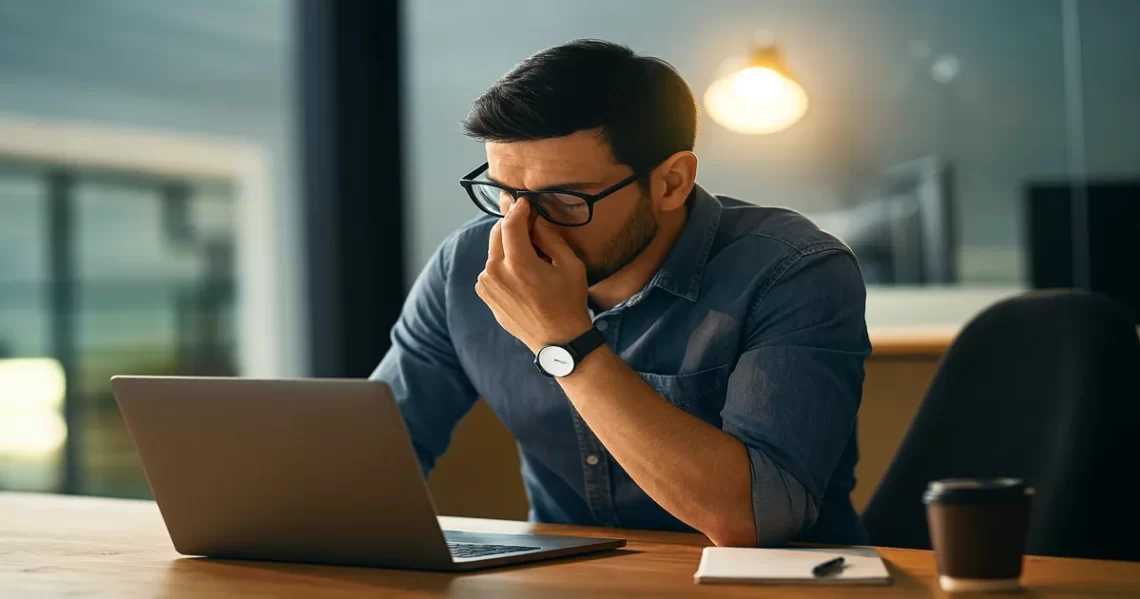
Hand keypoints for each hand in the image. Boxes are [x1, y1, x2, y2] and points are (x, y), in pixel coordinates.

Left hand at [475, 199, 592, 352]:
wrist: (558, 340)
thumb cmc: (568, 303)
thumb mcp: (570, 265)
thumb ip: (550, 237)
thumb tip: (536, 220)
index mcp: (518, 265)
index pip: (510, 223)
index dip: (518, 208)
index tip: (525, 202)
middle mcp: (496, 273)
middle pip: (497, 233)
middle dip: (512, 224)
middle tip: (528, 223)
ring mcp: (487, 286)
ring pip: (494, 251)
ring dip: (508, 246)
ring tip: (530, 256)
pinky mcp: (486, 295)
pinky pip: (491, 269)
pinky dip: (504, 264)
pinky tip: (522, 274)